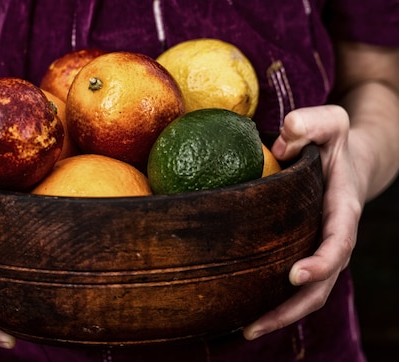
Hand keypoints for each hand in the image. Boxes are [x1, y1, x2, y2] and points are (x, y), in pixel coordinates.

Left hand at [243, 105, 362, 339]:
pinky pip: (288, 281)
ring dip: (278, 315)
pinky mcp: (301, 251)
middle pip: (320, 285)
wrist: (347, 160)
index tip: (296, 275)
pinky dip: (271, 299)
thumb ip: (313, 122)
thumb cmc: (334, 141)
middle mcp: (332, 237)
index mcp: (342, 209)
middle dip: (290, 309)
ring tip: (243, 331)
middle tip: (253, 326)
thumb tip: (283, 135)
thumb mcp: (331, 121)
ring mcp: (317, 249)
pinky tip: (239, 308)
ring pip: (306, 294)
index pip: (338, 243)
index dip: (321, 263)